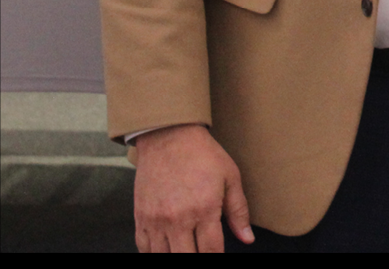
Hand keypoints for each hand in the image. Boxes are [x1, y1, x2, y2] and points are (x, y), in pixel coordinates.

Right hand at [132, 122, 253, 252]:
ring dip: (175, 257)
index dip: (216, 260)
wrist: (167, 132)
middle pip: (186, 259)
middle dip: (196, 259)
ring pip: (163, 257)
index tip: (217, 256)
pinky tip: (165, 249)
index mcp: (204, 209)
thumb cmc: (201, 153)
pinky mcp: (141, 214)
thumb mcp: (229, 176)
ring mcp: (156, 218)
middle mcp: (178, 218)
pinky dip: (153, 253)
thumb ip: (239, 210)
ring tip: (184, 249)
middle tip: (200, 250)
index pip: (212, 253)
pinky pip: (143, 247)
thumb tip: (248, 238)